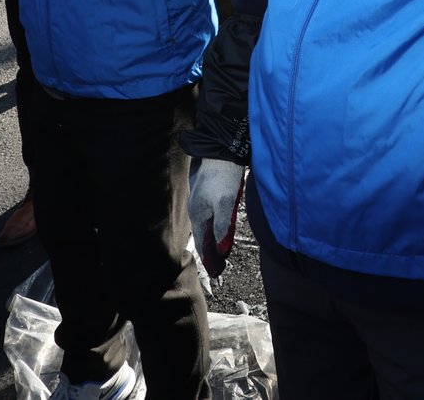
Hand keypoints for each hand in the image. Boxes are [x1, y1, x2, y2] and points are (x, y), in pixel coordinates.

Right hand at [187, 158, 245, 277]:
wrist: (224, 150)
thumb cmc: (225, 176)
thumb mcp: (226, 202)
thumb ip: (222, 225)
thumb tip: (219, 248)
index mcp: (198, 213)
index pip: (203, 242)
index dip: (210, 258)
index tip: (217, 272)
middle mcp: (197, 208)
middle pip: (204, 235)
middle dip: (211, 251)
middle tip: (220, 265)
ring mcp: (202, 200)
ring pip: (207, 225)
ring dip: (213, 238)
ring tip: (220, 251)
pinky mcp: (209, 193)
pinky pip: (211, 216)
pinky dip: (216, 226)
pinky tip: (221, 228)